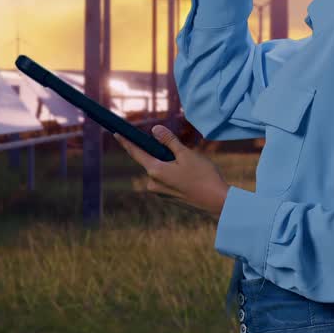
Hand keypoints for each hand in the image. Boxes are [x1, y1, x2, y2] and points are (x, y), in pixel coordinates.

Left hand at [112, 125, 230, 217]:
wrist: (217, 203)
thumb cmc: (203, 176)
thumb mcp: (186, 154)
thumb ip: (169, 141)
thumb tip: (155, 129)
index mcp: (155, 171)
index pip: (136, 152)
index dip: (126, 141)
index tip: (116, 133)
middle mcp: (154, 184)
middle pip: (151, 160)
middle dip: (161, 152)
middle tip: (181, 152)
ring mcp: (161, 192)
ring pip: (161, 170)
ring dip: (170, 163)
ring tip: (191, 166)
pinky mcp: (168, 197)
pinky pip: (167, 179)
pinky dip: (174, 172)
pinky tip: (191, 175)